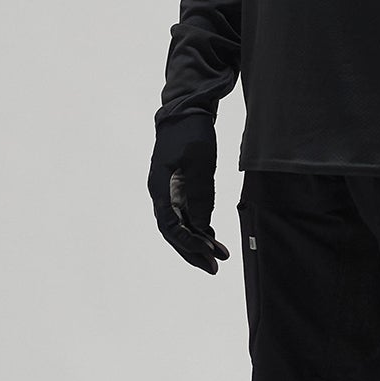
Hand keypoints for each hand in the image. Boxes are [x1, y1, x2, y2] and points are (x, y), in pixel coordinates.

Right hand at [149, 112, 230, 272]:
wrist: (186, 113)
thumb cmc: (190, 132)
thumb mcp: (198, 160)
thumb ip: (199, 194)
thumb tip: (202, 227)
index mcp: (159, 187)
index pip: (170, 225)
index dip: (188, 241)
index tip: (208, 250)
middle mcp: (162, 195)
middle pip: (174, 233)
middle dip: (193, 251)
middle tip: (214, 267)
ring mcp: (171, 194)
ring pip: (182, 227)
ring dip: (199, 244)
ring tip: (220, 258)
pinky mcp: (183, 191)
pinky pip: (190, 217)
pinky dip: (201, 231)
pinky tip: (214, 241)